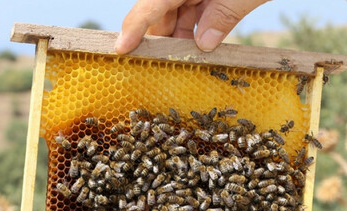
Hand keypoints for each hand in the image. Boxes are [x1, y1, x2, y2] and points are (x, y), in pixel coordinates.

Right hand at [116, 0, 271, 53]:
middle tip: (156, 67)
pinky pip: (195, 9)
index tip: (121, 49)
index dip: (134, 26)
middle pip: (161, 10)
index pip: (152, 3)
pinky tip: (200, 47)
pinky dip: (197, 27)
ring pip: (178, 12)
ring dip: (180, 37)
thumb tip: (203, 45)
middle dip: (160, 38)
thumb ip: (225, 15)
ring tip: (183, 61)